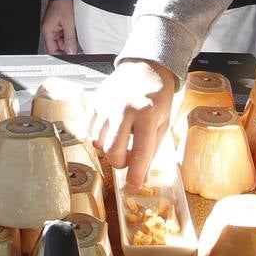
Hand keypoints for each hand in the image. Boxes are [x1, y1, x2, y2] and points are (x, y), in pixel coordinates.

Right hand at [41, 0, 78, 55]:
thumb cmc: (63, 4)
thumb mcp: (69, 24)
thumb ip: (70, 39)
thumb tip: (71, 51)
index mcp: (47, 30)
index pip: (52, 50)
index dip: (61, 55)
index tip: (69, 57)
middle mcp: (49, 29)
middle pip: (58, 45)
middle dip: (68, 46)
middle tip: (76, 45)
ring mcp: (54, 26)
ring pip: (63, 39)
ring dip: (70, 39)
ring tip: (75, 33)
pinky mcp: (60, 23)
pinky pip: (65, 33)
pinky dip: (71, 33)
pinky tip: (75, 30)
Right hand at [87, 58, 177, 189]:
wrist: (145, 67)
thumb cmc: (158, 96)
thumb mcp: (165, 120)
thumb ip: (152, 147)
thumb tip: (139, 174)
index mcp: (148, 113)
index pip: (141, 153)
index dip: (136, 175)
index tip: (132, 187)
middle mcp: (125, 109)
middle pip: (113, 152)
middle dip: (120, 163)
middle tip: (129, 158)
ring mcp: (107, 105)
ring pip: (98, 144)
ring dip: (109, 149)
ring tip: (121, 139)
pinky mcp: (95, 102)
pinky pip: (90, 131)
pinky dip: (99, 137)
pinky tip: (111, 130)